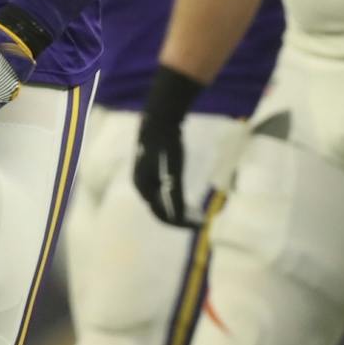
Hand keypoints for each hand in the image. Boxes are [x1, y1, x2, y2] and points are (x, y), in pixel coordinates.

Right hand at [133, 109, 195, 226]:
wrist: (160, 119)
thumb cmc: (167, 145)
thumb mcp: (173, 172)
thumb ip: (175, 195)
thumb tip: (178, 218)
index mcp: (144, 188)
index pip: (162, 216)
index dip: (181, 224)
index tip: (201, 225)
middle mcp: (142, 186)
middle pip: (160, 211)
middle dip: (181, 219)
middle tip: (202, 221)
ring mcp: (145, 178)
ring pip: (162, 202)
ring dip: (179, 211)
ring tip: (197, 212)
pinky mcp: (151, 170)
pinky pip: (163, 192)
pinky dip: (176, 199)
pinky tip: (188, 198)